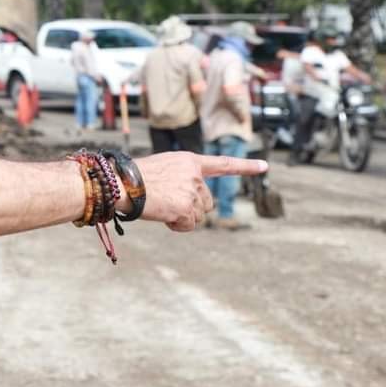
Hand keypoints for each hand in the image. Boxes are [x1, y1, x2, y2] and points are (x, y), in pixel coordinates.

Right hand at [124, 152, 267, 231]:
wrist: (121, 184)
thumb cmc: (132, 178)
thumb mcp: (161, 170)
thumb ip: (180, 179)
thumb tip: (189, 204)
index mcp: (189, 161)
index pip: (223, 164)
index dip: (245, 166)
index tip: (264, 166)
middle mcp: (195, 174)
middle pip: (206, 201)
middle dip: (190, 207)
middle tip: (166, 202)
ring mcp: (193, 191)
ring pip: (198, 215)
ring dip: (182, 216)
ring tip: (161, 206)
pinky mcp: (187, 207)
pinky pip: (188, 225)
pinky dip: (176, 225)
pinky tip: (162, 215)